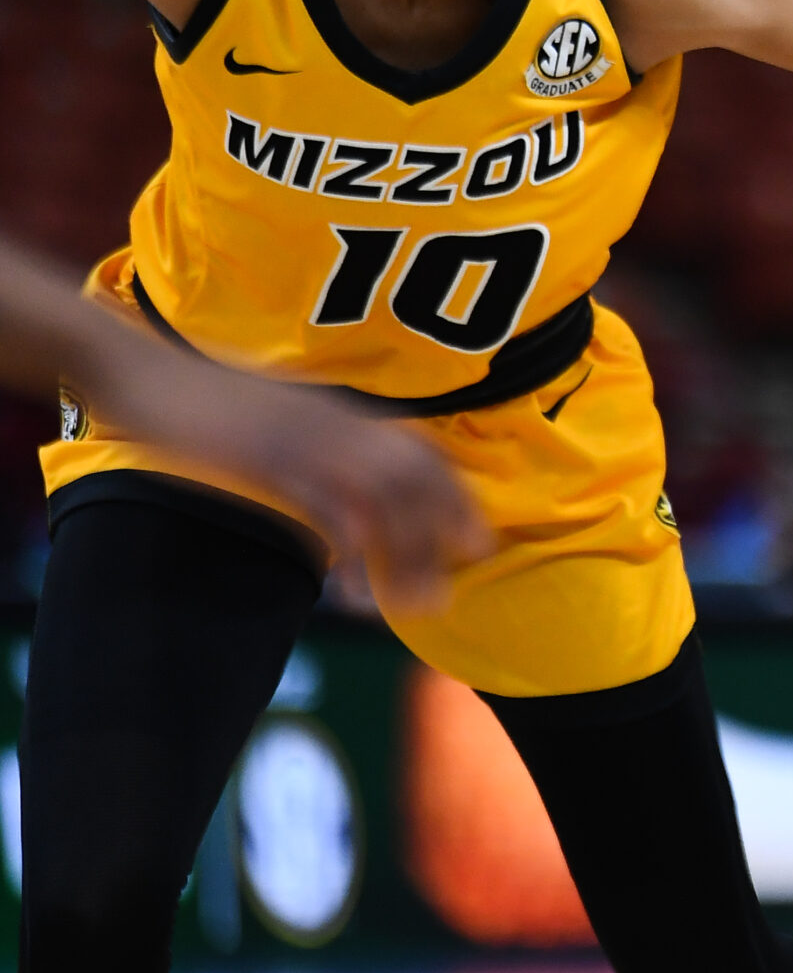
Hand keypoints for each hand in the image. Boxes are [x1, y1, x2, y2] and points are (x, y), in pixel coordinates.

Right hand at [115, 349, 490, 612]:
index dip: (456, 497)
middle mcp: (333, 421)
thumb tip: (341, 492)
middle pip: (414, 476)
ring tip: (415, 605)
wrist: (136, 368)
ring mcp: (300, 438)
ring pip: (380, 496)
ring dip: (406, 554)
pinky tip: (355, 586)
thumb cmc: (201, 397)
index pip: (421, 452)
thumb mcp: (275, 418)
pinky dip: (347, 545)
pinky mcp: (262, 457)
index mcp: (339, 411)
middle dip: (447, 530)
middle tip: (460, 579)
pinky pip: (321, 503)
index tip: (477, 541)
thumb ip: (314, 446)